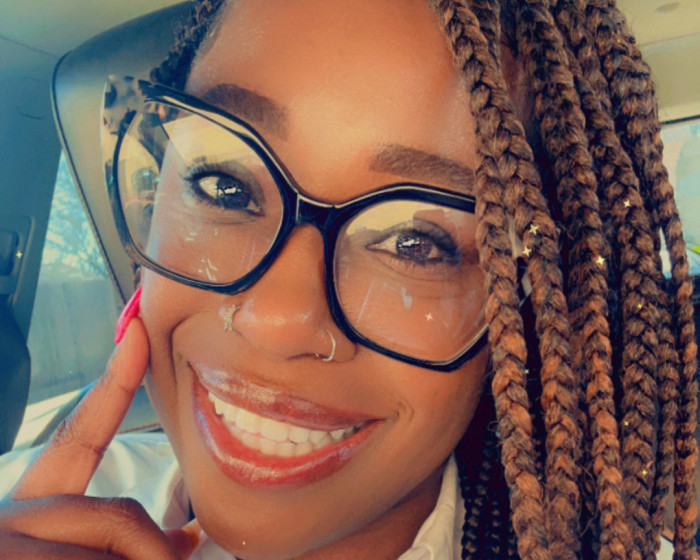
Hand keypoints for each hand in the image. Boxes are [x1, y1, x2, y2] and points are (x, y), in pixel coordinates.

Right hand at [0, 319, 198, 558]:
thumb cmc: (31, 557)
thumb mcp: (71, 552)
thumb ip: (117, 537)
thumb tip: (186, 538)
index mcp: (30, 504)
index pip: (81, 435)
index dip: (115, 382)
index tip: (141, 330)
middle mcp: (13, 517)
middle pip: (115, 517)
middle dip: (154, 550)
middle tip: (179, 551)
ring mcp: (11, 541)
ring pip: (110, 549)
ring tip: (141, 557)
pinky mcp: (14, 556)